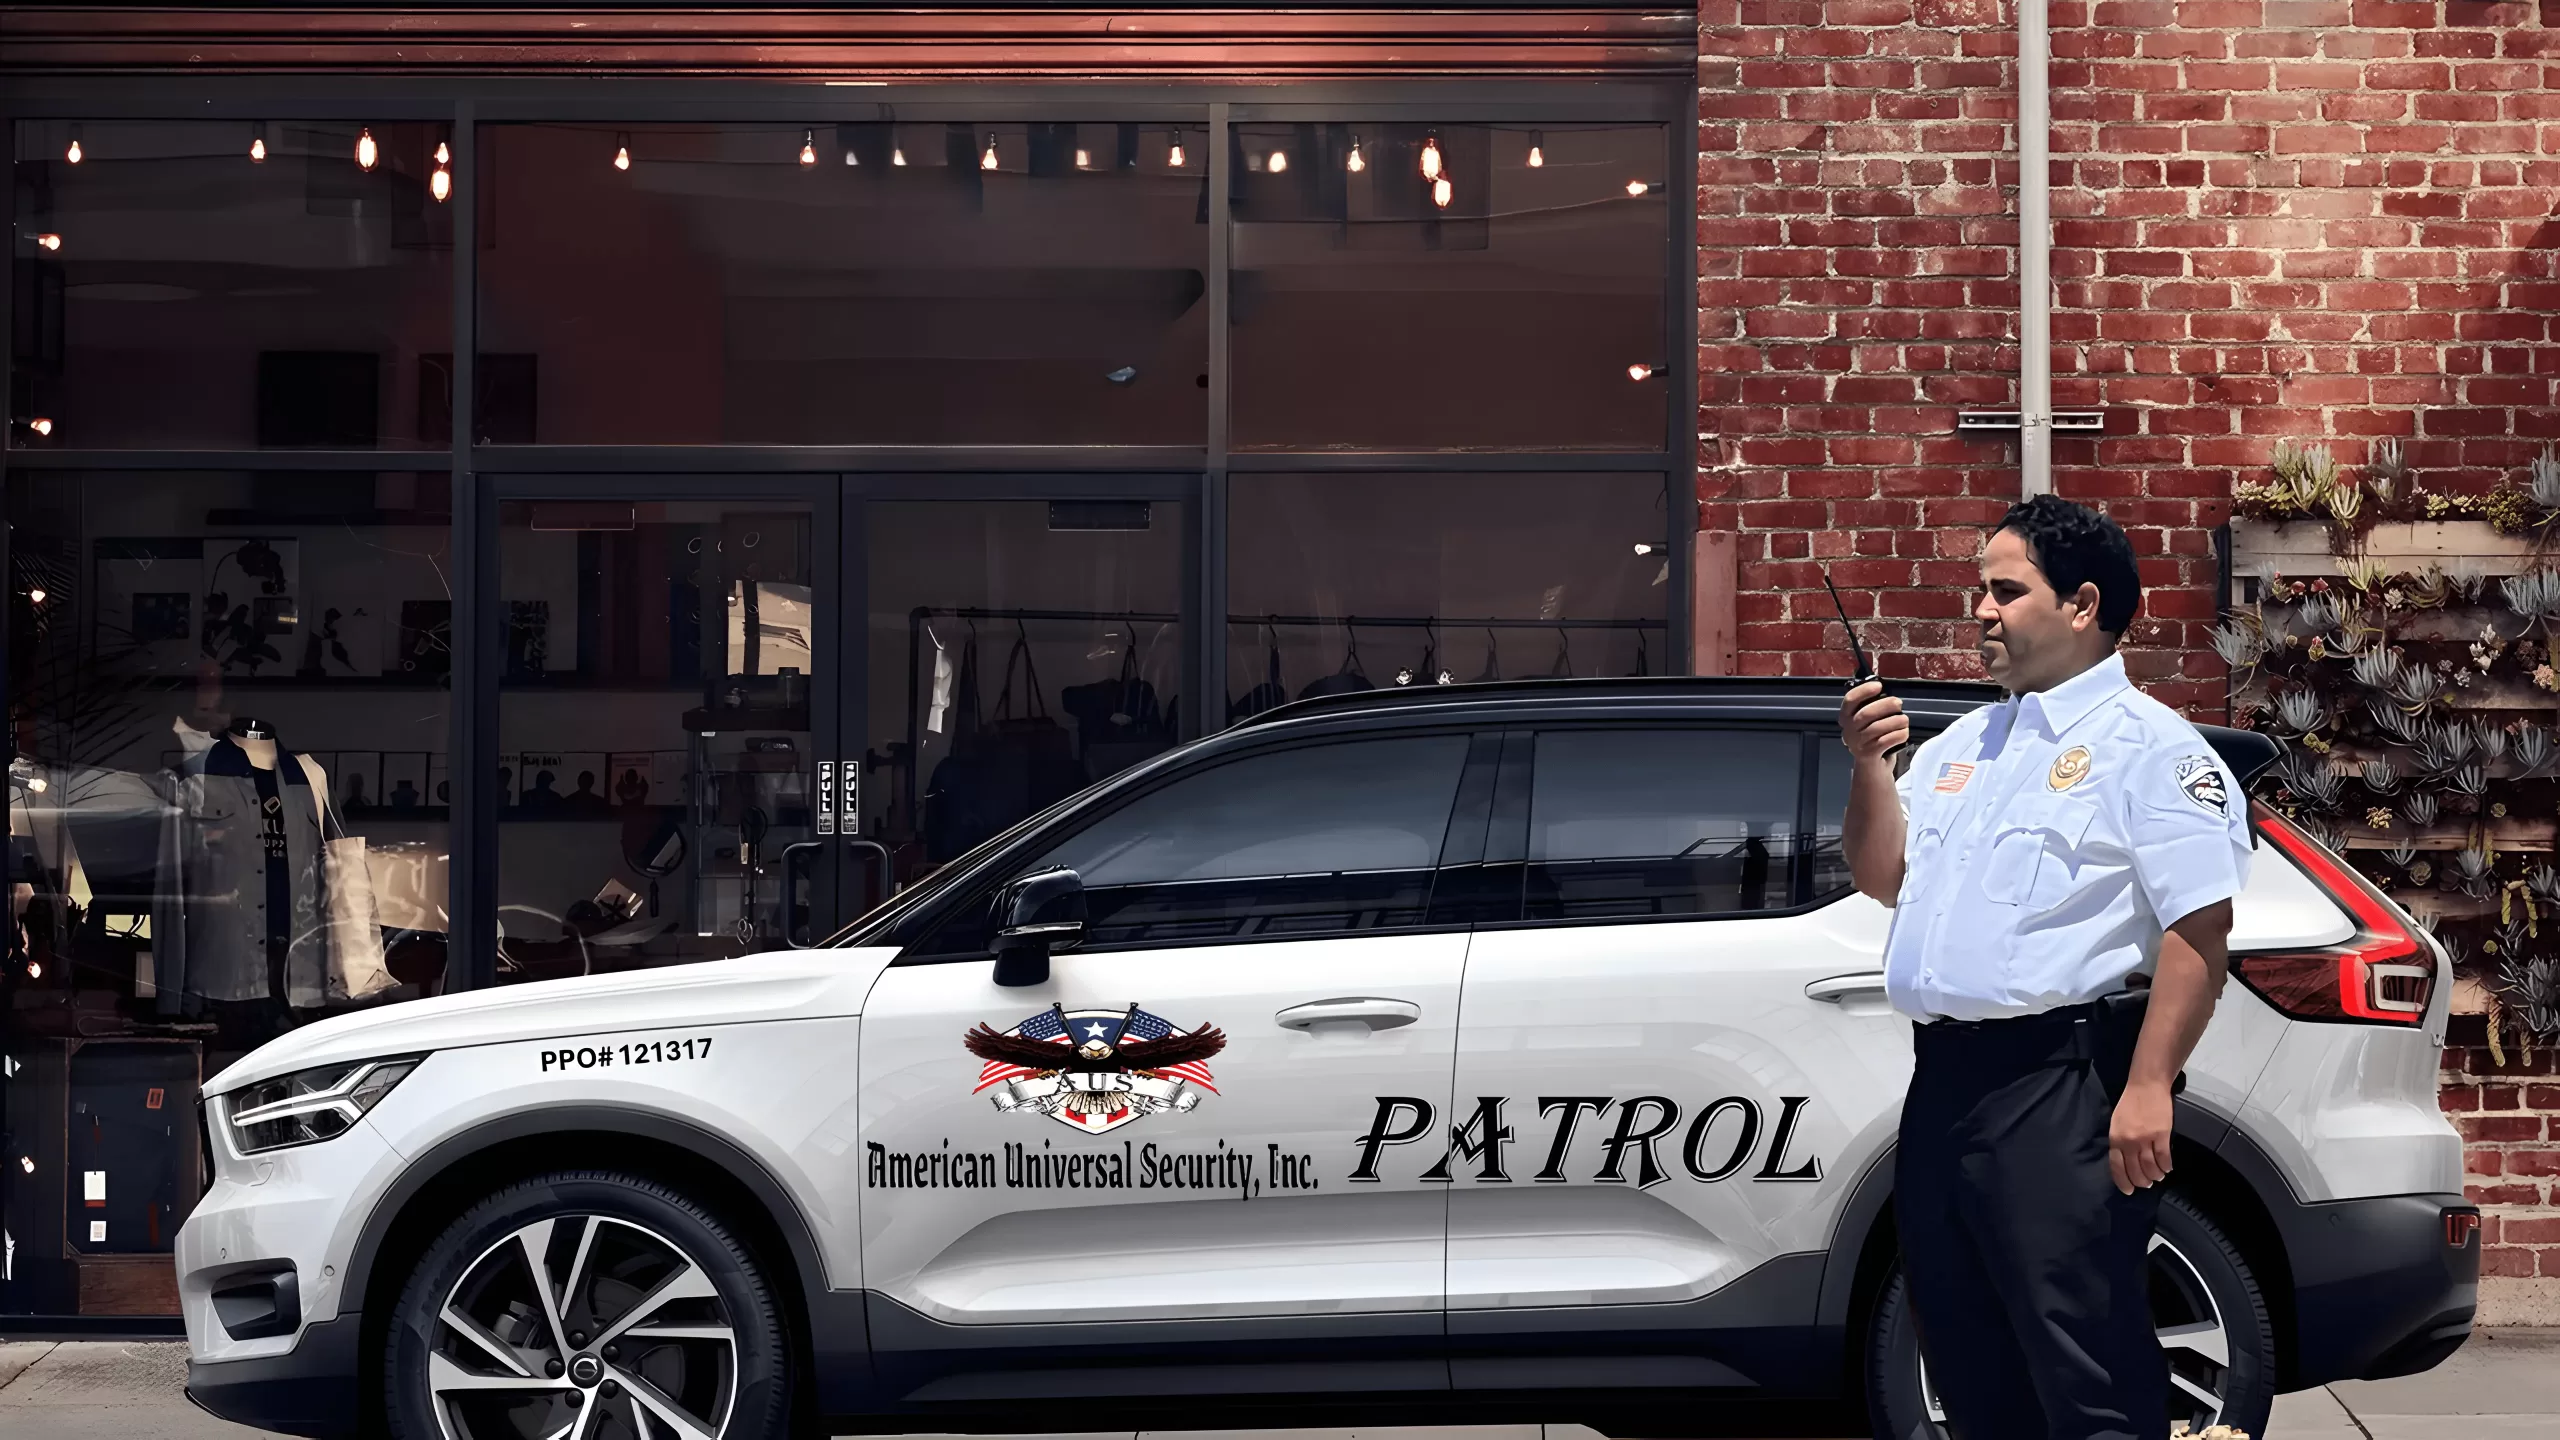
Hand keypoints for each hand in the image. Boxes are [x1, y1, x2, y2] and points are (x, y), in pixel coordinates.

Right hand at [1838, 679, 1908, 762]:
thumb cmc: (1874, 739)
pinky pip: (1885, 741)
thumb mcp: (1869, 722)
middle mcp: (1848, 731)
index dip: (1864, 691)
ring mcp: (1857, 744)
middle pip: (1865, 714)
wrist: (1872, 769)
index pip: (1850, 700)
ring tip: (1905, 720)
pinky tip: (1904, 733)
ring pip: (1877, 728)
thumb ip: (1873, 708)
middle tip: (1899, 703)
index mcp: (1846, 718)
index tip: (1879, 686)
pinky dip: (1898, 735)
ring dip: (1895, 721)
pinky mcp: (1868, 755)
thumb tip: (1888, 694)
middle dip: (1885, 705)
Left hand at [2108, 1080, 2176, 1195]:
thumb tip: (2125, 1161)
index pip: (2116, 1167)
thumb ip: (2119, 1141)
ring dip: (2155, 1176)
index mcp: (2115, 1138)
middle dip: (2141, 1181)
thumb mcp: (2116, 1123)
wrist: (2146, 1086)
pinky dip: (2166, 1167)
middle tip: (2146, 1185)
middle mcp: (2129, 1141)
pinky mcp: (2162, 1134)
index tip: (2128, 1191)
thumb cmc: (2130, 1103)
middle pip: (2135, 1170)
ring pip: (2150, 1167)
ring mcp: (2146, 1138)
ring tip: (2157, 1177)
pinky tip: (2167, 1169)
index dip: (2123, 1182)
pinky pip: (2164, 1158)